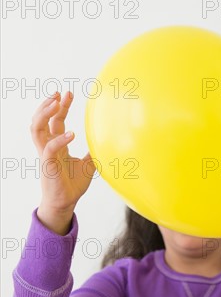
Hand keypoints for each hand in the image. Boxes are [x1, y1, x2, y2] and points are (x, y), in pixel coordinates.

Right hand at [30, 91, 95, 214]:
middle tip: (59, 93)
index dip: (61, 106)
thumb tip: (108, 140)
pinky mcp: (48, 165)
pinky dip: (60, 139)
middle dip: (49, 104)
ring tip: (56, 103)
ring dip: (44, 114)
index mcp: (56, 145)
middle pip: (42, 120)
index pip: (55, 120)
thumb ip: (93, 151)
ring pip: (36, 129)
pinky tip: (72, 133)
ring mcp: (46, 155)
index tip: (68, 93)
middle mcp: (48, 147)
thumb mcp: (88, 164)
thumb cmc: (73, 185)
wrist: (66, 203)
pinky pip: (49, 148)